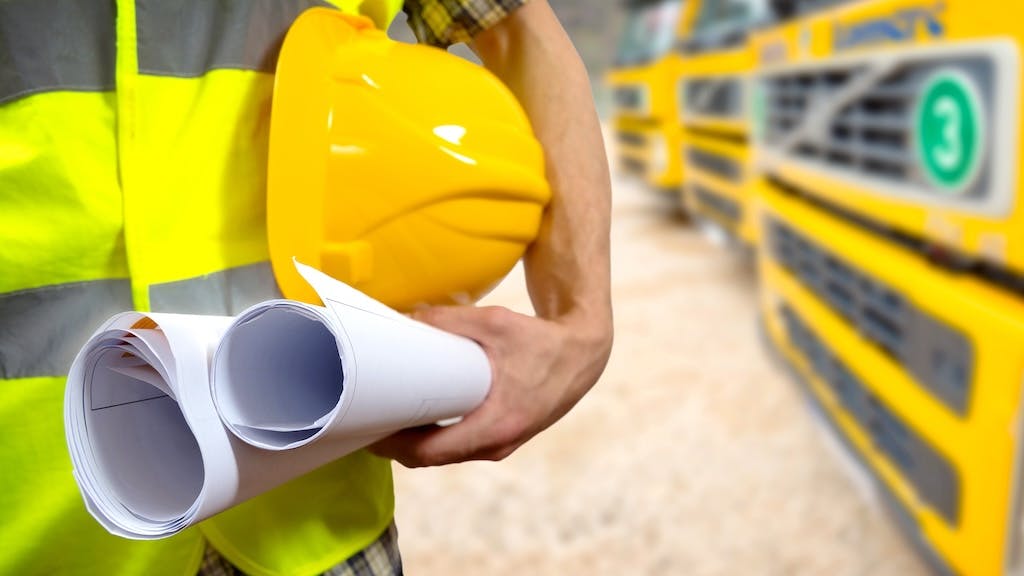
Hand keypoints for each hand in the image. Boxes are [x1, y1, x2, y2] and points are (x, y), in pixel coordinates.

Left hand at [369, 305, 611, 466]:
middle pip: (431, 459)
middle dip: (396, 443)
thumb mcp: (496, 323)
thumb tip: (406, 316)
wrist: (583, 355)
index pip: (429, 452)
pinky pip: (460, 448)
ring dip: (415, 442)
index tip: (368, 427)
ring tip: (387, 417)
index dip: (391, 445)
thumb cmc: (542, 341)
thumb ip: (449, 320)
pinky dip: (435, 439)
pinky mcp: (503, 438)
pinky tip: (419, 418)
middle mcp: (498, 443)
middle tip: (368, 418)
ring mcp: (502, 445)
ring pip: (445, 456)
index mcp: (495, 423)